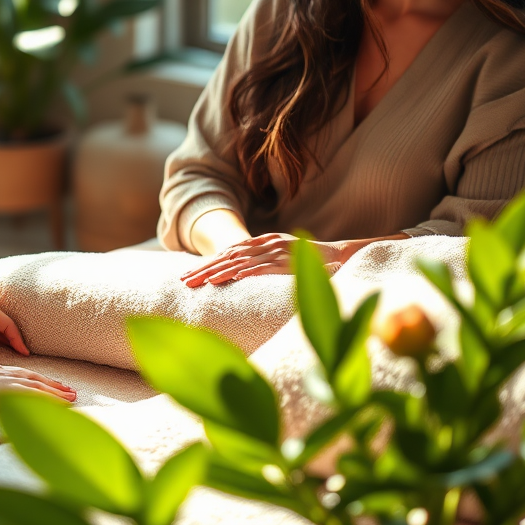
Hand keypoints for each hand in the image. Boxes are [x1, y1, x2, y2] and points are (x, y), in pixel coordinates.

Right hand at [0, 360, 76, 412]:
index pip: (24, 376)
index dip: (38, 380)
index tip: (51, 384)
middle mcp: (8, 375)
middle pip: (36, 380)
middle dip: (53, 386)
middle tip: (70, 391)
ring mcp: (11, 384)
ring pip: (40, 389)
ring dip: (57, 393)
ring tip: (72, 397)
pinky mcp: (12, 393)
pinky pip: (37, 397)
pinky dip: (49, 401)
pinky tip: (60, 405)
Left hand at [180, 233, 346, 287]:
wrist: (340, 256)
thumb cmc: (309, 260)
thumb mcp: (281, 256)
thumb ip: (262, 259)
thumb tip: (239, 271)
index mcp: (263, 241)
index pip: (228, 252)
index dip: (206, 263)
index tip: (188, 274)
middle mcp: (266, 243)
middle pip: (227, 256)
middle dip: (204, 268)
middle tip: (184, 280)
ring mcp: (276, 252)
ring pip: (240, 261)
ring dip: (217, 272)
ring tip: (199, 282)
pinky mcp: (287, 263)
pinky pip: (262, 268)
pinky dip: (245, 273)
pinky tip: (229, 279)